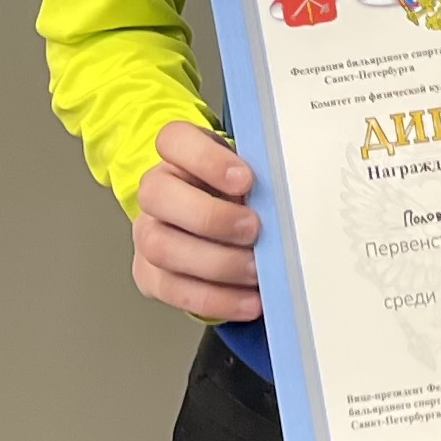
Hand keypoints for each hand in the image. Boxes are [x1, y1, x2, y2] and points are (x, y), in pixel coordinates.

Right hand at [132, 120, 262, 322]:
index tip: (245, 179)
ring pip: (161, 247)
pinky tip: (249, 299)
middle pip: (158, 195)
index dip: (207, 159)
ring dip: (217, 263)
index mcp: (178, 156)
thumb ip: (263, 177)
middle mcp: (156, 192)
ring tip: (256, 269)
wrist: (219, 227)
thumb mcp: (252, 175)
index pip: (173, 140)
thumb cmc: (239, 196)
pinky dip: (217, 299)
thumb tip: (291, 198)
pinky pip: (173, 290)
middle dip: (211, 217)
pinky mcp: (150, 274)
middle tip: (254, 229)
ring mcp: (148, 233)